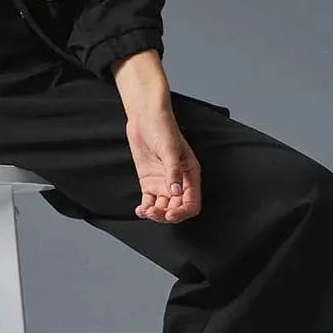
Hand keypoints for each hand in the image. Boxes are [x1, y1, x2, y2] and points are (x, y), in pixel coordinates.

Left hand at [126, 103, 201, 222]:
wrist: (144, 118)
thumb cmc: (163, 128)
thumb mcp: (170, 149)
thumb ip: (173, 172)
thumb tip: (176, 192)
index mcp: (190, 174)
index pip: (192, 202)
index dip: (183, 212)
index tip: (170, 215)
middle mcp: (179, 181)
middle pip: (177, 208)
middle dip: (167, 214)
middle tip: (155, 213)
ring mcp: (163, 183)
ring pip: (163, 207)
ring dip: (156, 213)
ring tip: (146, 211)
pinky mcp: (149, 182)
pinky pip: (150, 201)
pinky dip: (146, 208)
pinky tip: (141, 210)